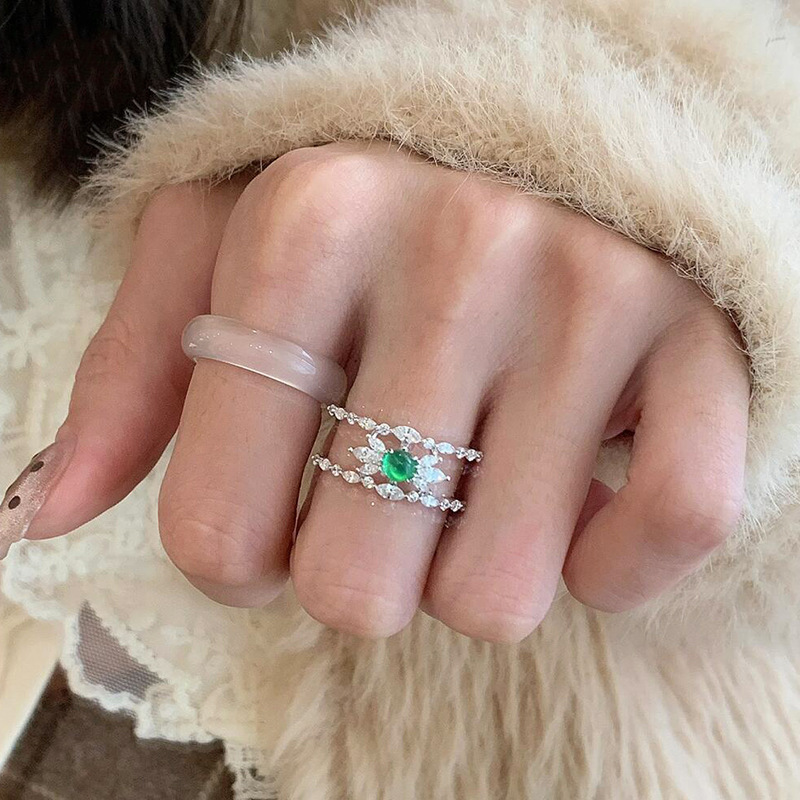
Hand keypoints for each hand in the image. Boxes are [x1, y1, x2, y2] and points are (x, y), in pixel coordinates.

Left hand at [25, 141, 748, 641]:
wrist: (547, 135)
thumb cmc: (369, 212)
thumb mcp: (222, 254)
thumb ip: (131, 379)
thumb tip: (44, 514)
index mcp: (305, 223)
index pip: (217, 534)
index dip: (241, 562)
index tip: (279, 516)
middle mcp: (455, 247)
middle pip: (357, 589)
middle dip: (363, 575)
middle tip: (390, 503)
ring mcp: (591, 289)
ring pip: (497, 594)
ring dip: (475, 572)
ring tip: (483, 480)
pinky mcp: (703, 336)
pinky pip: (668, 528)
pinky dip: (612, 565)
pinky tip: (583, 504)